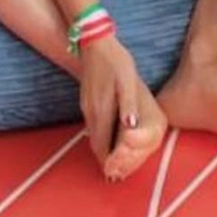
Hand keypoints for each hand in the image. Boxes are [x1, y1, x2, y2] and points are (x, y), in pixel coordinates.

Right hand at [78, 35, 158, 178]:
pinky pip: (92, 125)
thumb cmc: (115, 62)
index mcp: (101, 111)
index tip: (116, 174)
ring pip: (92, 135)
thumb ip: (128, 104)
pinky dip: (99, 136)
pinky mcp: (86, 100)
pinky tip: (108, 136)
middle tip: (116, 172)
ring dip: (102, 148)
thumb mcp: (127, 81)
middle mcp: (90, 112)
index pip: (103, 145)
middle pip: (95, 144)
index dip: (109, 161)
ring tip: (114, 159)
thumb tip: (130, 126)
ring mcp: (86, 106)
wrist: (94, 42)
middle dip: (105, 159)